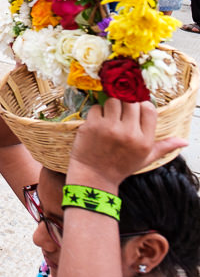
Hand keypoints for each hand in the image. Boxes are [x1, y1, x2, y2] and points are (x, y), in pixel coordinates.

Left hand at [67, 98, 186, 189]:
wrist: (95, 175)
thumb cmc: (120, 166)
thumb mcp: (145, 158)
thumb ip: (164, 147)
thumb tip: (183, 141)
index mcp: (144, 140)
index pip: (149, 109)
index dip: (142, 105)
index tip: (135, 110)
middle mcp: (128, 133)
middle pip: (130, 101)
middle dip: (126, 103)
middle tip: (121, 112)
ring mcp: (109, 128)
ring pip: (113, 100)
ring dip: (111, 105)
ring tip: (110, 117)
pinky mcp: (92, 126)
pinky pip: (96, 107)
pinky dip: (97, 112)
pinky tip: (98, 122)